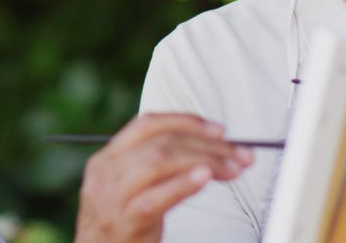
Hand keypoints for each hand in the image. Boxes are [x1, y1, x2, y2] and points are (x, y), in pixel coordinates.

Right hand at [74, 114, 253, 242]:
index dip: (186, 121)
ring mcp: (113, 196)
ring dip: (204, 160)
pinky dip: (183, 184)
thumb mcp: (131, 187)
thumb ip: (157, 165)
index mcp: (108, 157)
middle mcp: (107, 171)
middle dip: (206, 144)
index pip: (148, 124)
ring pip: (160, 161)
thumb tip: (208, 149)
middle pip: (161, 143)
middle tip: (238, 153)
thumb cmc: (121, 224)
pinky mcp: (125, 221)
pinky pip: (156, 198)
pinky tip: (204, 178)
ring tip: (231, 168)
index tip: (219, 130)